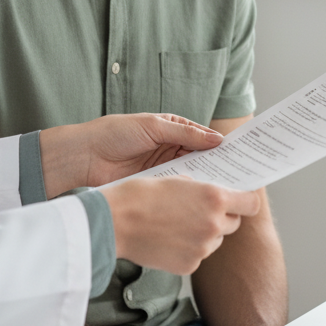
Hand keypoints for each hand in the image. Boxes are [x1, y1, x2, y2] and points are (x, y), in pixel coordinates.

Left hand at [41, 113, 223, 196]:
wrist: (85, 155)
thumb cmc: (116, 132)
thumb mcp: (153, 127)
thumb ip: (185, 133)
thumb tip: (217, 139)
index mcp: (173, 128)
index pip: (203, 137)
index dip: (221, 145)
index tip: (241, 154)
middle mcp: (171, 147)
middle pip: (201, 157)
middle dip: (216, 165)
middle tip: (239, 175)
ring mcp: (163, 167)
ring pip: (190, 174)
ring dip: (204, 180)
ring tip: (224, 189)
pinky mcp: (154, 185)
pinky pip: (176, 188)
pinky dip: (187, 192)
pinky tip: (200, 199)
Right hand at [104, 176, 260, 274]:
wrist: (116, 221)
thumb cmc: (143, 194)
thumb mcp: (179, 179)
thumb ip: (202, 189)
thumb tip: (213, 194)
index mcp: (214, 198)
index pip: (251, 204)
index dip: (247, 201)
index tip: (241, 199)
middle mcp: (213, 224)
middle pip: (234, 223)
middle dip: (223, 216)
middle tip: (202, 210)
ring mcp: (202, 248)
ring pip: (216, 240)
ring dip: (206, 232)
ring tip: (180, 223)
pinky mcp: (189, 266)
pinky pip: (198, 255)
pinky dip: (190, 248)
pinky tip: (170, 238)